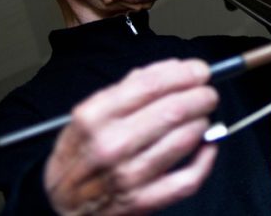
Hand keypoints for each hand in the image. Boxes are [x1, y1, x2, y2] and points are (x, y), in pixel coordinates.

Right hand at [44, 59, 217, 214]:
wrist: (62, 203)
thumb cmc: (82, 153)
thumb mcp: (89, 115)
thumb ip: (128, 89)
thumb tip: (172, 68)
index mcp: (94, 117)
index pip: (151, 85)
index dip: (184, 74)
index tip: (200, 71)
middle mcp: (110, 144)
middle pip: (172, 110)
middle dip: (200, 97)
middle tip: (208, 94)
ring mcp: (127, 175)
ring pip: (184, 140)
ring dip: (202, 124)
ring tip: (202, 118)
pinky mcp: (142, 201)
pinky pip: (188, 179)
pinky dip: (205, 159)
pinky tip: (208, 147)